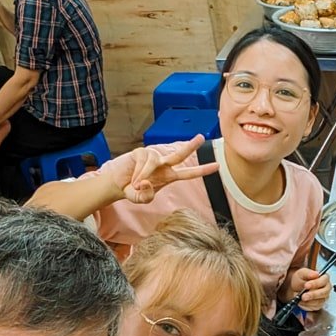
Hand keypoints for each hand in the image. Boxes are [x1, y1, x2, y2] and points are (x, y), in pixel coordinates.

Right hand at [102, 135, 219, 204]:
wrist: (117, 184)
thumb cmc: (133, 191)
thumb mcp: (142, 199)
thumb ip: (146, 195)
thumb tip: (146, 182)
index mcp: (169, 176)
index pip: (189, 173)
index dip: (203, 170)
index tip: (218, 166)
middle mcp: (163, 164)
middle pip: (180, 154)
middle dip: (191, 146)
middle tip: (201, 137)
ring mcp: (152, 157)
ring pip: (154, 163)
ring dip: (144, 176)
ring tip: (136, 185)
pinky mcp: (141, 152)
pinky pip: (143, 162)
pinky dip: (138, 173)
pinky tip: (133, 179)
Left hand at [283, 266, 331, 310]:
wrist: (294, 289)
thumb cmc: (301, 280)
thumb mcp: (301, 273)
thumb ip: (308, 273)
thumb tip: (316, 274)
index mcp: (324, 278)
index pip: (324, 280)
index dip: (316, 283)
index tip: (306, 285)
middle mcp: (326, 288)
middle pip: (324, 292)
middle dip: (313, 294)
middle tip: (304, 296)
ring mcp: (323, 297)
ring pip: (320, 301)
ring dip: (309, 301)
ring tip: (301, 299)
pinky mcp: (319, 305)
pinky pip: (315, 307)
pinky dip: (307, 305)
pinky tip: (302, 302)